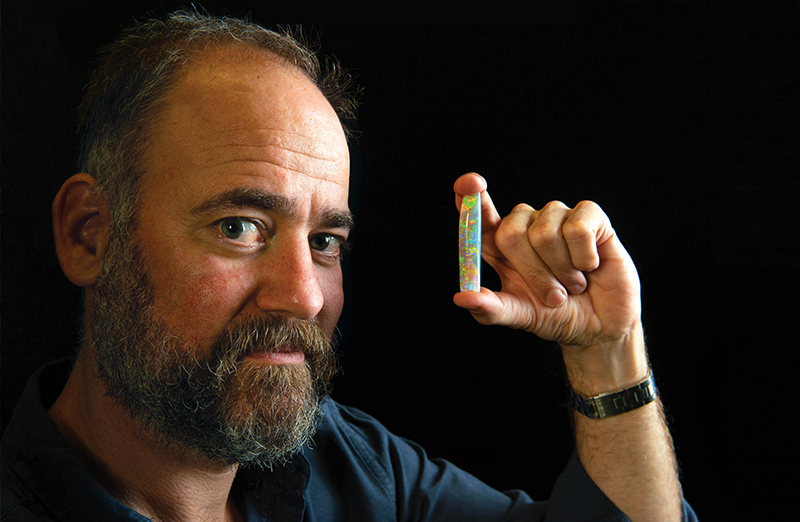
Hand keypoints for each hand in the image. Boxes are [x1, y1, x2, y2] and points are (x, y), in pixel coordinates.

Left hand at [453, 173, 641, 355]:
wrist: (600, 324)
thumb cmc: (555, 316)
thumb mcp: (519, 316)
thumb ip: (489, 309)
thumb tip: (461, 298)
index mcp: (500, 244)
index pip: (478, 213)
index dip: (471, 195)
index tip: (470, 183)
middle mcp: (525, 223)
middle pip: (510, 232)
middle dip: (532, 273)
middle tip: (552, 295)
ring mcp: (557, 216)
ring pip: (545, 234)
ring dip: (561, 271)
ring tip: (572, 283)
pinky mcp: (589, 214)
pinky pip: (577, 229)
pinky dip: (584, 259)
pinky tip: (590, 266)